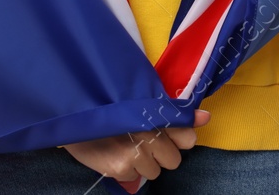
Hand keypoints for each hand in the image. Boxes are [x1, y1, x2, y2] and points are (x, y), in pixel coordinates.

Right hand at [60, 108, 209, 186]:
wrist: (72, 113)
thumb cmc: (109, 104)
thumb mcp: (141, 100)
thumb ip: (174, 111)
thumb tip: (206, 117)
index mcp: (155, 112)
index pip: (186, 137)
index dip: (178, 138)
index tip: (166, 134)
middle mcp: (148, 133)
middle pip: (173, 159)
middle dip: (160, 153)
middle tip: (140, 141)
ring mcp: (134, 153)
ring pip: (155, 171)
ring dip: (144, 163)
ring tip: (125, 146)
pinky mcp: (119, 168)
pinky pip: (136, 178)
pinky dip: (127, 170)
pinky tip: (114, 154)